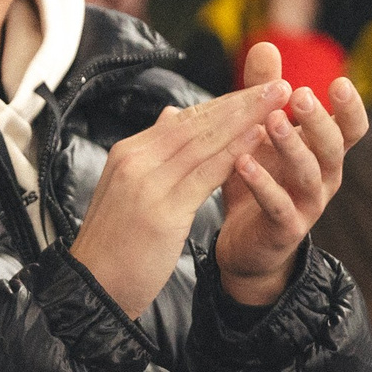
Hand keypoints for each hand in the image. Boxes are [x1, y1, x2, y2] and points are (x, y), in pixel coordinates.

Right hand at [66, 73, 290, 317]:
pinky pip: (206, 173)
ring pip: (205, 142)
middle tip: (277, 85)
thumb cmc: (115, 244)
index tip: (257, 91)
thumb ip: (153, 153)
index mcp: (128, 153)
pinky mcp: (162, 209)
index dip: (224, 104)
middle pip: (197, 123)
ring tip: (279, 101)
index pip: (184, 120)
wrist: (92, 286)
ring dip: (247, 118)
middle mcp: (135, 159)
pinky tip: (261, 136)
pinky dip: (236, 151)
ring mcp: (146, 183)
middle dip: (241, 102)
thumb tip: (171, 115)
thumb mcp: (131, 189)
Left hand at [214, 41, 367, 306]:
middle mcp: (323, 176)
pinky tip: (243, 163)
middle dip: (318, 121)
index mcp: (322, 151)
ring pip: (309, 174)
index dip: (350, 107)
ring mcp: (308, 205)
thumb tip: (266, 44)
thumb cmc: (259, 180)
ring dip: (291, 146)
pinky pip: (279, 205)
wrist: (244, 246)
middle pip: (333, 146)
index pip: (349, 128)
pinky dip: (263, 184)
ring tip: (270, 124)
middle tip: (301, 96)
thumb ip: (264, 93)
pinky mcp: (285, 228)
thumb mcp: (259, 133)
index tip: (339, 83)